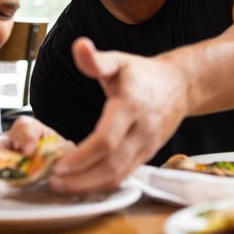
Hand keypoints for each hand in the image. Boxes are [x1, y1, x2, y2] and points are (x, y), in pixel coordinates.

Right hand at [0, 116, 72, 179]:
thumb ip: (64, 156)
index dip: (26, 137)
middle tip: (1, 167)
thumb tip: (60, 166)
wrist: (57, 170)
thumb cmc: (60, 158)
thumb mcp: (67, 155)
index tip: (30, 150)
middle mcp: (10, 141)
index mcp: (31, 131)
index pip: (24, 126)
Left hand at [50, 37, 188, 192]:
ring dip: (89, 186)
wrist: (181, 86)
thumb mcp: (120, 61)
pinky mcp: (148, 155)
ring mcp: (147, 146)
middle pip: (112, 165)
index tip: (59, 165)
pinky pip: (125, 176)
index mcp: (131, 105)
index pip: (107, 139)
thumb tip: (79, 46)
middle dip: (81, 179)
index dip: (82, 157)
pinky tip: (82, 184)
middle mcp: (142, 129)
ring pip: (119, 175)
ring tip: (62, 187)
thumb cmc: (143, 74)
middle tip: (53, 182)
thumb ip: (97, 60)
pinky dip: (102, 185)